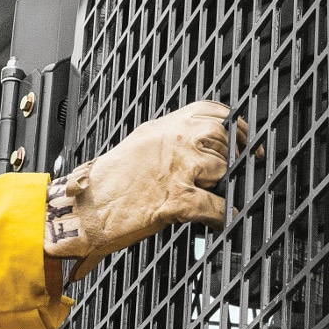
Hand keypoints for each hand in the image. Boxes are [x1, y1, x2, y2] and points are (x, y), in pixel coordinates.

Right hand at [44, 100, 247, 279]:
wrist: (84, 209)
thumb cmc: (107, 183)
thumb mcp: (140, 144)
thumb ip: (169, 139)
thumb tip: (197, 142)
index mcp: (164, 128)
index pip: (210, 111)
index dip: (234, 124)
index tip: (244, 137)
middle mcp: (172, 142)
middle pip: (222, 137)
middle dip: (232, 155)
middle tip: (236, 169)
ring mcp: (176, 170)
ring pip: (222, 168)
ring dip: (225, 184)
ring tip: (216, 193)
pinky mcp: (177, 200)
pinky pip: (216, 206)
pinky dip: (224, 215)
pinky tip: (223, 218)